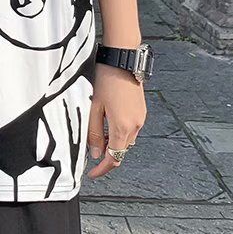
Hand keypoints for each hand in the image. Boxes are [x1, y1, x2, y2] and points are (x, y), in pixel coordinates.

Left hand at [86, 62, 145, 177]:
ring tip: (97, 132)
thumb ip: (94, 133)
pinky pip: (131, 129)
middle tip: (90, 150)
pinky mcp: (141, 111)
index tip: (92, 173)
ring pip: (126, 140)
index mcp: (123, 127)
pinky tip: (108, 121)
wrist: (123, 59)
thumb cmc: (106, 79)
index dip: (102, 169)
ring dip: (113, 142)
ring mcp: (141, 118)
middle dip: (107, 154)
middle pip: (121, 151)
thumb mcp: (94, 107)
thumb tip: (96, 154)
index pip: (114, 158)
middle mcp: (136, 125)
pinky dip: (120, 132)